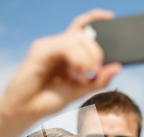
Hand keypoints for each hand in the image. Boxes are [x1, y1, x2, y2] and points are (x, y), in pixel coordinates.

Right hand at [0, 9, 121, 123]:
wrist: (25, 111)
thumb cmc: (48, 100)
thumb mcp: (79, 91)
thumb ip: (98, 80)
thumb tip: (117, 66)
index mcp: (67, 53)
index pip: (81, 28)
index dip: (95, 18)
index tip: (111, 17)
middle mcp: (58, 46)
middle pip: (84, 35)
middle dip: (96, 53)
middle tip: (95, 72)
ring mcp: (48, 46)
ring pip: (77, 39)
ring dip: (87, 58)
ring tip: (83, 78)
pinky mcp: (40, 50)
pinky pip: (66, 46)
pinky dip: (76, 60)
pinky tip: (73, 75)